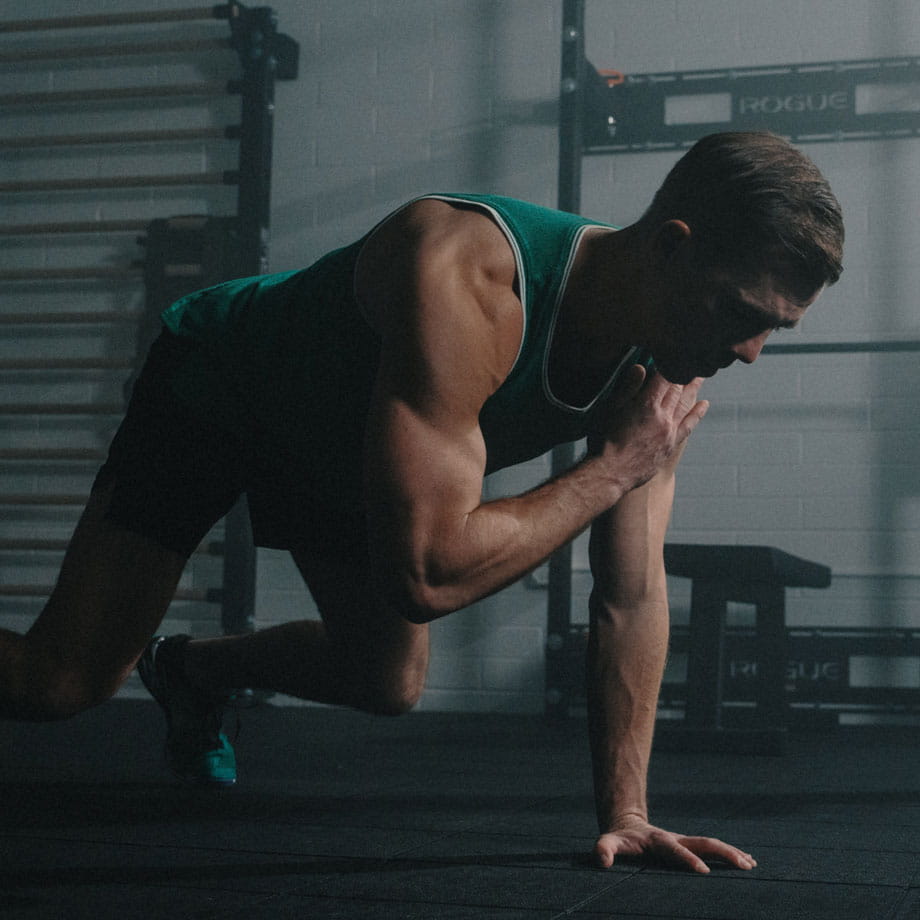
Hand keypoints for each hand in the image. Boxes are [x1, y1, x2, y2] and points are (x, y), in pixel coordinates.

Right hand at [593, 366, 708, 490]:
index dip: (669, 363)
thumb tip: (641, 367)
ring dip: (693, 388)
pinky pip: (689, 425)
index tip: (675, 352)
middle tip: (693, 360)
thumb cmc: (604, 441)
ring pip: (685, 404)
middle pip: (676, 389)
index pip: (663, 377)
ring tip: (700, 376)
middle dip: (684, 373)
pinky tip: (704, 404)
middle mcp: (662, 415)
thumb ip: (627, 388)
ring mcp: (669, 431)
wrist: (611, 473)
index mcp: (646, 404)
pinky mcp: (671, 444)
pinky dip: (697, 413)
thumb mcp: (610, 410)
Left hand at [594, 817, 756, 874]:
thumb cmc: (619, 840)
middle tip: (744, 865)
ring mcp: (685, 841)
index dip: (688, 859)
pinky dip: (731, 854)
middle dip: (723, 853)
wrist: (628, 826)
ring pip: (712, 845)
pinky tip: (749, 861)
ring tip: (751, 864)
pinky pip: (714, 849)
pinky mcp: (690, 847)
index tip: (704, 871)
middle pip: (703, 842)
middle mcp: (676, 839)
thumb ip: (604, 849)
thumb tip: (601, 860)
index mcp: (659, 840)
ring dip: (732, 853)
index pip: (676, 850)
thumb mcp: (608, 842)